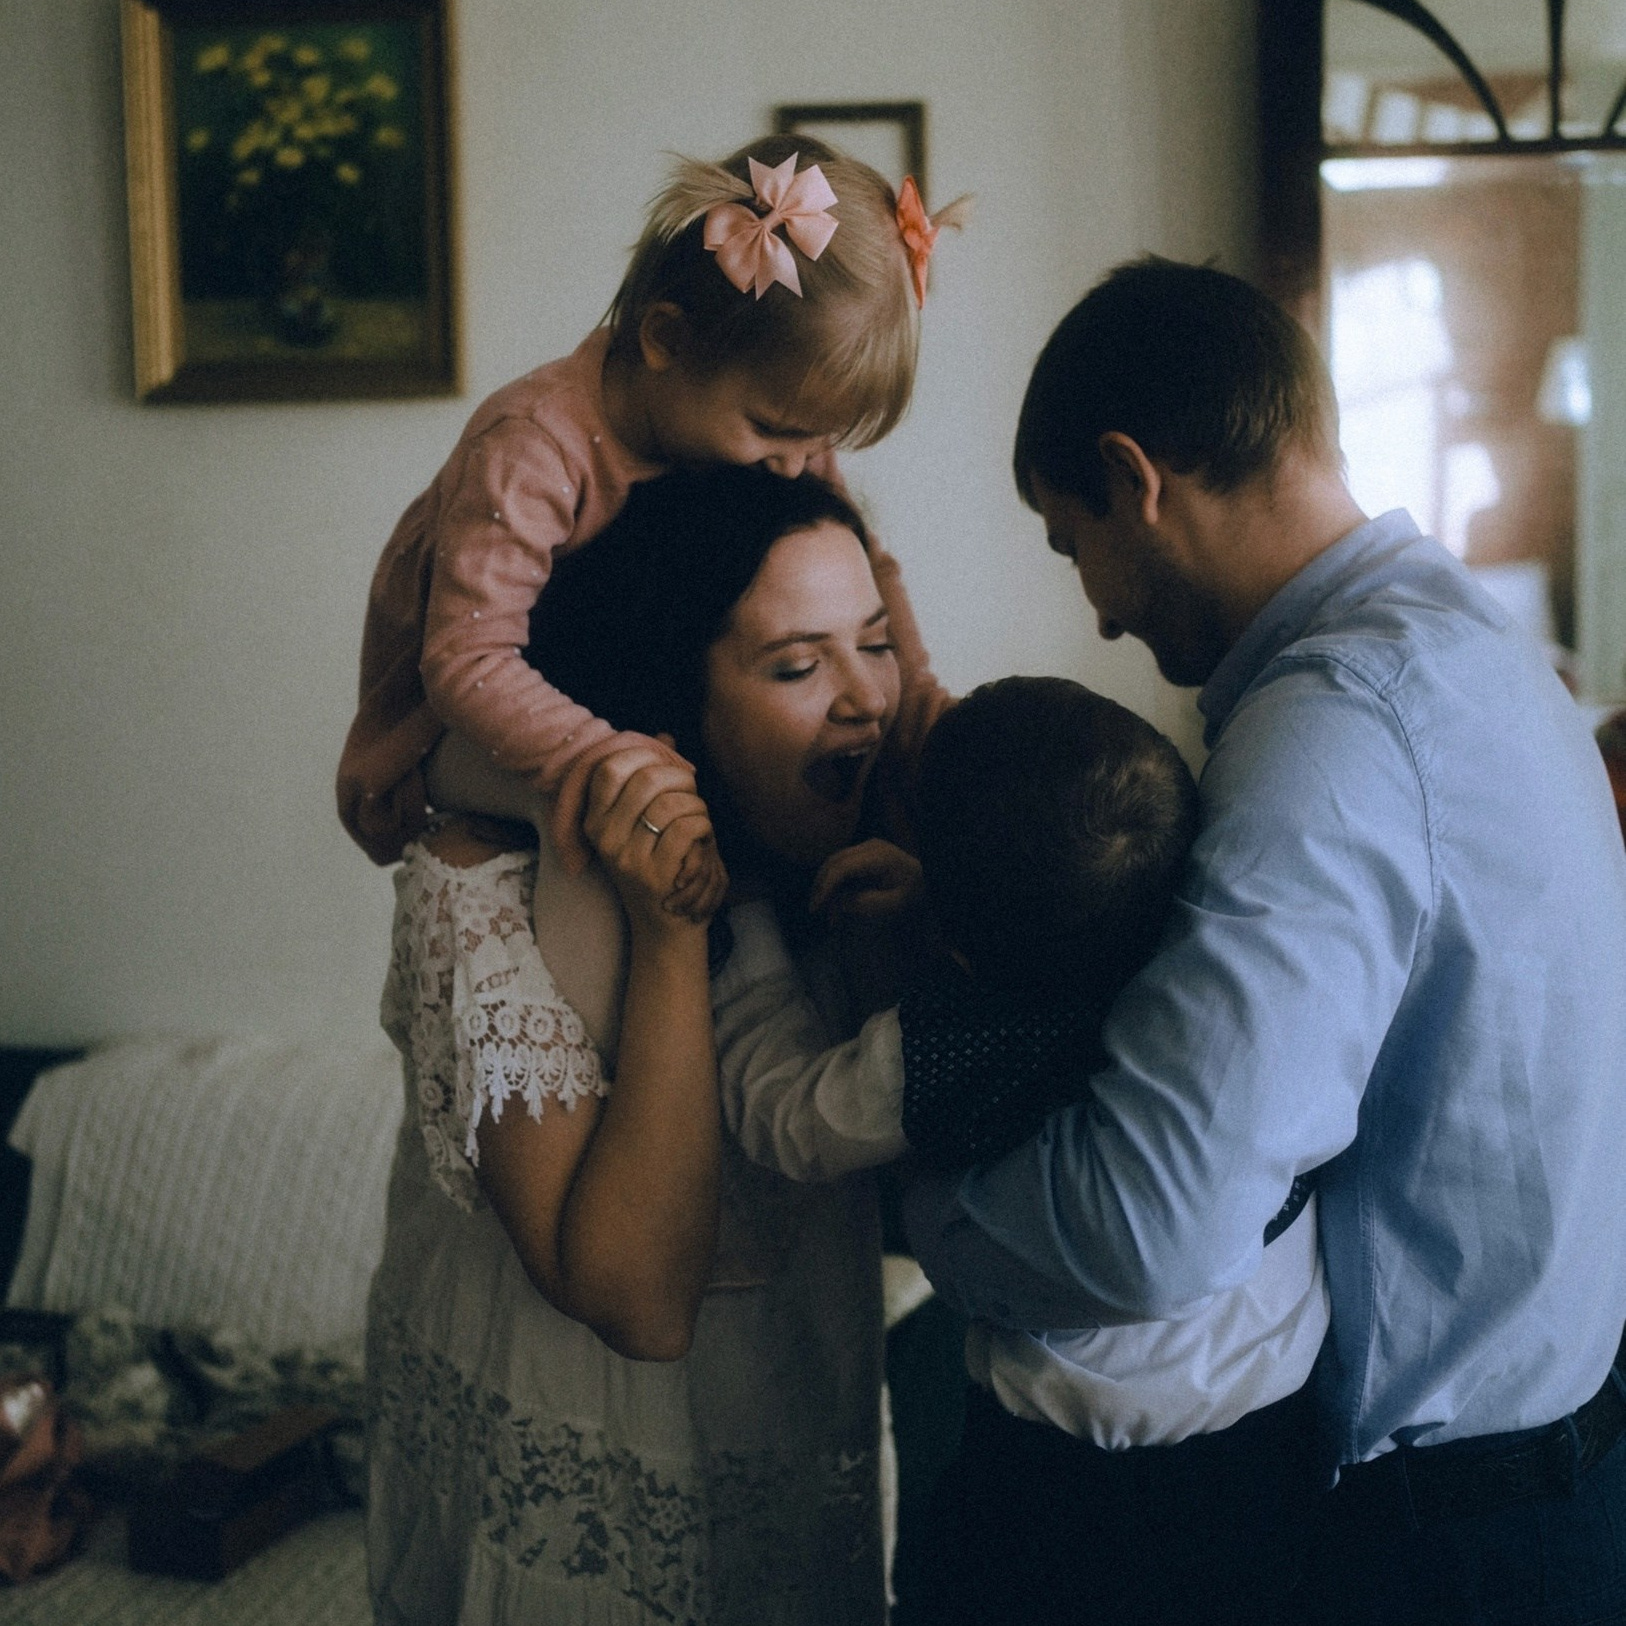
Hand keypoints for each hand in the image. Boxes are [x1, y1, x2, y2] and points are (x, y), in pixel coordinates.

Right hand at [549, 730, 694, 875]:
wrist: (663, 923)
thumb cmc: (659, 862)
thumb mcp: (643, 821)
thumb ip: (650, 779)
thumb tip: (665, 735)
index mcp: (594, 820)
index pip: (611, 768)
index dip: (645, 758)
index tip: (667, 769)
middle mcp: (604, 838)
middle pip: (646, 780)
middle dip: (680, 778)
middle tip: (692, 792)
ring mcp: (627, 858)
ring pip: (670, 804)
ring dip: (696, 805)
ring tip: (699, 818)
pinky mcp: (654, 876)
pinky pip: (687, 829)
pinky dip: (705, 827)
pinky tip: (704, 838)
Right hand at [809, 838, 922, 920]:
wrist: (922, 880)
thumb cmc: (909, 893)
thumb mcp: (890, 905)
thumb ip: (862, 903)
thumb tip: (835, 901)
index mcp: (879, 857)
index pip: (843, 867)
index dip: (826, 887)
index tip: (816, 907)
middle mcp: (870, 846)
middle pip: (834, 862)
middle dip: (821, 886)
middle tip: (815, 910)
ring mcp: (865, 846)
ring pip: (834, 863)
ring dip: (826, 886)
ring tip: (826, 911)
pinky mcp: (861, 852)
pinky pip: (841, 865)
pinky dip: (834, 884)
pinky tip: (835, 903)